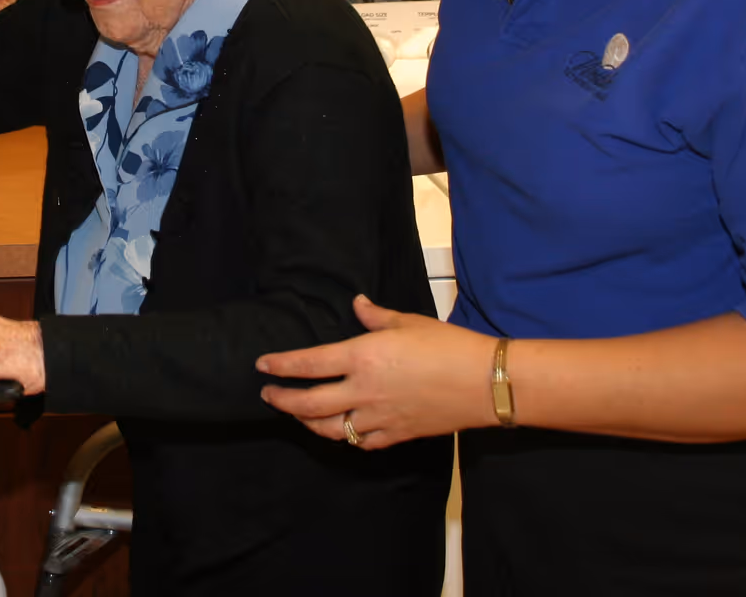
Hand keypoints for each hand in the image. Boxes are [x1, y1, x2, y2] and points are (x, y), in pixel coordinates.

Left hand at [257, 293, 496, 447]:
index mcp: (363, 357)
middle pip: (309, 404)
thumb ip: (376, 317)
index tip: (262, 366)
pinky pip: (361, 442)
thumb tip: (358, 303)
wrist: (483, 383)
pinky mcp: (397, 435)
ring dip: (307, 423)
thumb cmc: (448, 346)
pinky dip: (345, 437)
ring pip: (330, 430)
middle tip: (268, 396)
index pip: (308, 364)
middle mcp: (364, 391)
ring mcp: (379, 417)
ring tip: (297, 415)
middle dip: (282, 401)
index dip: (281, 366)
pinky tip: (340, 430)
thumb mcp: (408, 322)